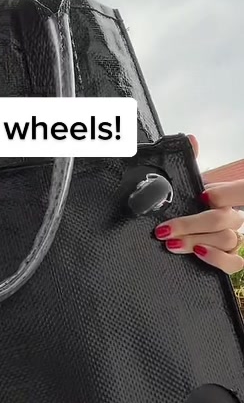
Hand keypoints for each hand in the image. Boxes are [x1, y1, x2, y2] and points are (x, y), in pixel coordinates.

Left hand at [153, 135, 243, 273]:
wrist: (186, 233)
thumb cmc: (190, 207)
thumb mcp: (188, 185)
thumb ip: (191, 162)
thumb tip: (192, 140)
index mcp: (226, 197)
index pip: (240, 191)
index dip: (224, 194)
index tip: (202, 196)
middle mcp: (233, 217)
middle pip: (222, 219)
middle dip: (190, 224)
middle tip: (166, 229)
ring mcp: (234, 239)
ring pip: (225, 239)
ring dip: (195, 240)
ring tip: (172, 242)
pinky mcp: (231, 259)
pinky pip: (234, 262)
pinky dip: (217, 258)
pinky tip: (199, 253)